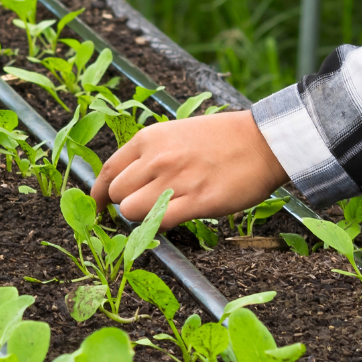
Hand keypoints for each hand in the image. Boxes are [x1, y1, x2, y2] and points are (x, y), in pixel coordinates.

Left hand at [92, 111, 288, 227]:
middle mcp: (156, 159)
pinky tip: (174, 221)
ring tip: (161, 214)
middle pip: (116, 195)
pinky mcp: (196, 202)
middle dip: (124, 205)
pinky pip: (160, 223)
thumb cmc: (221, 138)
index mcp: (148, 140)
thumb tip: (130, 179)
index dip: (98, 194)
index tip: (99, 206)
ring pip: (131, 212)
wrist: (262, 142)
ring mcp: (175, 181)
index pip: (107, 172)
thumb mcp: (176, 134)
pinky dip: (160, 228)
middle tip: (143, 209)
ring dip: (141, 219)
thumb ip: (150, 155)